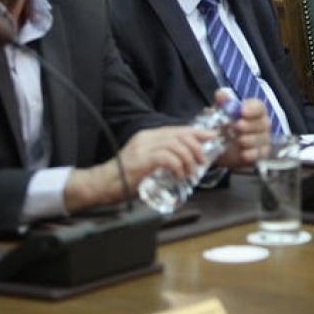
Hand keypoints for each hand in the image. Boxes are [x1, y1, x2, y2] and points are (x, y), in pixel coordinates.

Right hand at [64, 125, 208, 211]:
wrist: (103, 184)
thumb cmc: (126, 176)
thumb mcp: (147, 162)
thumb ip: (163, 157)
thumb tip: (186, 160)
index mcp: (149, 135)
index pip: (178, 129)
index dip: (196, 132)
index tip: (211, 137)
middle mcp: (147, 137)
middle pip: (180, 135)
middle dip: (197, 147)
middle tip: (203, 161)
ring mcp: (144, 147)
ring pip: (176, 145)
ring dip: (189, 160)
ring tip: (192, 172)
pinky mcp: (142, 160)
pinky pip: (168, 158)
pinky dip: (178, 167)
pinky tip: (180, 176)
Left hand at [219, 91, 270, 167]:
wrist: (218, 146)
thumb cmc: (223, 125)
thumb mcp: (219, 111)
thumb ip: (221, 102)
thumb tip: (222, 94)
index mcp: (254, 110)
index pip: (259, 107)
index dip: (252, 109)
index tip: (242, 111)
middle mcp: (262, 123)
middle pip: (263, 123)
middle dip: (250, 125)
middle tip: (237, 126)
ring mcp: (263, 139)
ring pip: (262, 138)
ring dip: (250, 139)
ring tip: (239, 141)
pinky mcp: (260, 154)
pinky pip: (261, 153)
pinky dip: (253, 154)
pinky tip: (244, 154)